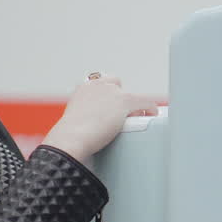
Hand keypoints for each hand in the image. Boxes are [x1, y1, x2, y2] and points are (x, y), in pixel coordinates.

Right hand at [43, 75, 157, 160]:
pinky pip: (145, 101)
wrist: (72, 138)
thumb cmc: (70, 137)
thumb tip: (91, 127)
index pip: (100, 83)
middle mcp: (98, 85)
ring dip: (134, 106)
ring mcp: (112, 92)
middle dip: (120, 96)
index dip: (108, 95)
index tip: (110, 106)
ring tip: (137, 118)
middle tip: (123, 112)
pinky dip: (150, 108)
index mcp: (84, 89)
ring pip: (130, 96)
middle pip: (116, 83)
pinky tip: (152, 115)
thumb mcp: (73, 121)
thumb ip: (84, 117)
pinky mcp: (124, 101)